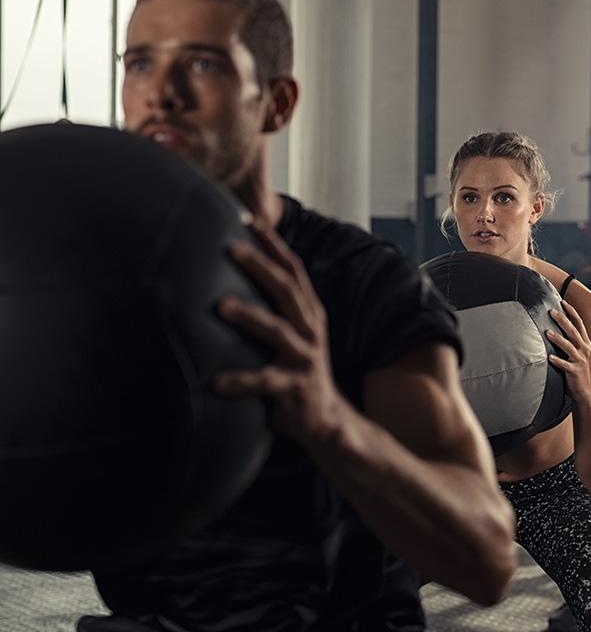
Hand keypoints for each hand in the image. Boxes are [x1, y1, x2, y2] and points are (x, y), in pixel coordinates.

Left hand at [211, 218, 348, 442]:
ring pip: (277, 330)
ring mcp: (304, 357)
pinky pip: (265, 382)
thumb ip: (271, 309)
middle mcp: (310, 329)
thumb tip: (227, 280)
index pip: (293, 270)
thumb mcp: (291, 334)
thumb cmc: (295, 370)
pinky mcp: (295, 387)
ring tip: (221, 306)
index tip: (252, 220)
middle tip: (232, 248)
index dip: (274, 245)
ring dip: (249, 316)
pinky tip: (214, 382)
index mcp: (308, 313)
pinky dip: (239, 381)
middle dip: (260, 267)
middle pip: (286, 291)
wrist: (325, 419)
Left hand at [545, 301, 590, 400]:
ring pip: (568, 346)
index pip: (579, 323)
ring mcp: (580, 360)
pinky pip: (565, 364)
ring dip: (558, 338)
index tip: (563, 302)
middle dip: (562, 320)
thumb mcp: (580, 355)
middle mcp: (584, 350)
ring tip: (547, 332)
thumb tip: (558, 330)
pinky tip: (549, 357)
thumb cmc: (580, 372)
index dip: (572, 312)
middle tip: (551, 311)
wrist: (587, 393)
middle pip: (573, 331)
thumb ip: (572, 343)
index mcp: (586, 344)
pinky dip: (557, 360)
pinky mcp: (575, 371)